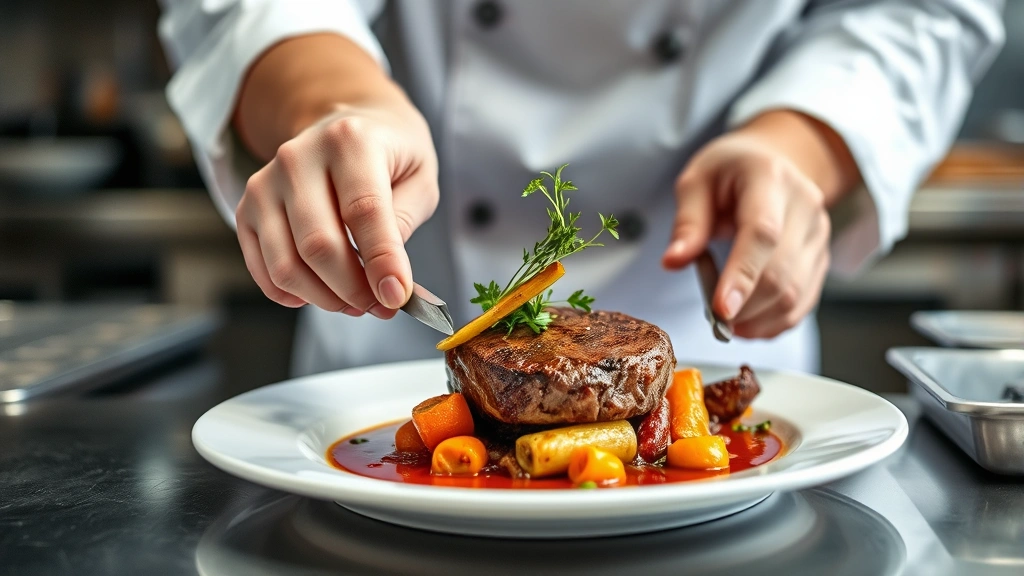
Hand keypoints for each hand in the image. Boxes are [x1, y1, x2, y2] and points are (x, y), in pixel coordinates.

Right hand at [233, 35, 437, 317]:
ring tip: (356, 301)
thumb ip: (404, 224)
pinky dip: (293, 295)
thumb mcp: (419, 177)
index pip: (363, 211)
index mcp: (349, 140)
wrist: (347, 125)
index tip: (397, 297)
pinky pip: (264, 270)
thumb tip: (389, 283)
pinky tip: (321, 293)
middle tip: (381, 305)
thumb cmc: (390, 155)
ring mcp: (266, 184)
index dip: (381, 261)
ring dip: (326, 298)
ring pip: (287, 265)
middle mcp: (298, 158)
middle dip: (354, 289)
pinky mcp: (248, 210)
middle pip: (319, 244)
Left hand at [662, 111, 857, 338]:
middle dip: (745, 307)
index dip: (742, 276)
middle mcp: (805, 205)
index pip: (762, 233)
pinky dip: (775, 323)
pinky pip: (803, 301)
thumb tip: (673, 261)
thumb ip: (687, 223)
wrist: (769, 162)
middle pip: (781, 271)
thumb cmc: (728, 172)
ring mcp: (818, 233)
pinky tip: (749, 325)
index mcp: (769, 178)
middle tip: (713, 322)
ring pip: (795, 293)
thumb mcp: (696, 182)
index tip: (721, 309)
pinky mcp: (821, 257)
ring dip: (759, 320)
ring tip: (727, 325)